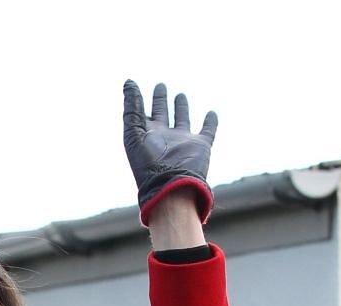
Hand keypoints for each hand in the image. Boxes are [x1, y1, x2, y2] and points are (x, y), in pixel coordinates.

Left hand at [121, 80, 217, 225]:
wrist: (172, 187)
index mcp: (147, 135)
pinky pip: (207, 130)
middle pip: (162, 114)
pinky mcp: (201, 146)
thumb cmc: (149, 164)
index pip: (143, 113)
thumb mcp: (134, 132)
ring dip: (181, 107)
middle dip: (161, 100)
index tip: (135, 84)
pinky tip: (211, 112)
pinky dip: (211, 121)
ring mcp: (183, 141)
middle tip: (161, 86)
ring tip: (180, 95)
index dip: (140, 99)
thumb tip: (129, 82)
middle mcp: (165, 137)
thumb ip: (131, 107)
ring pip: (182, 119)